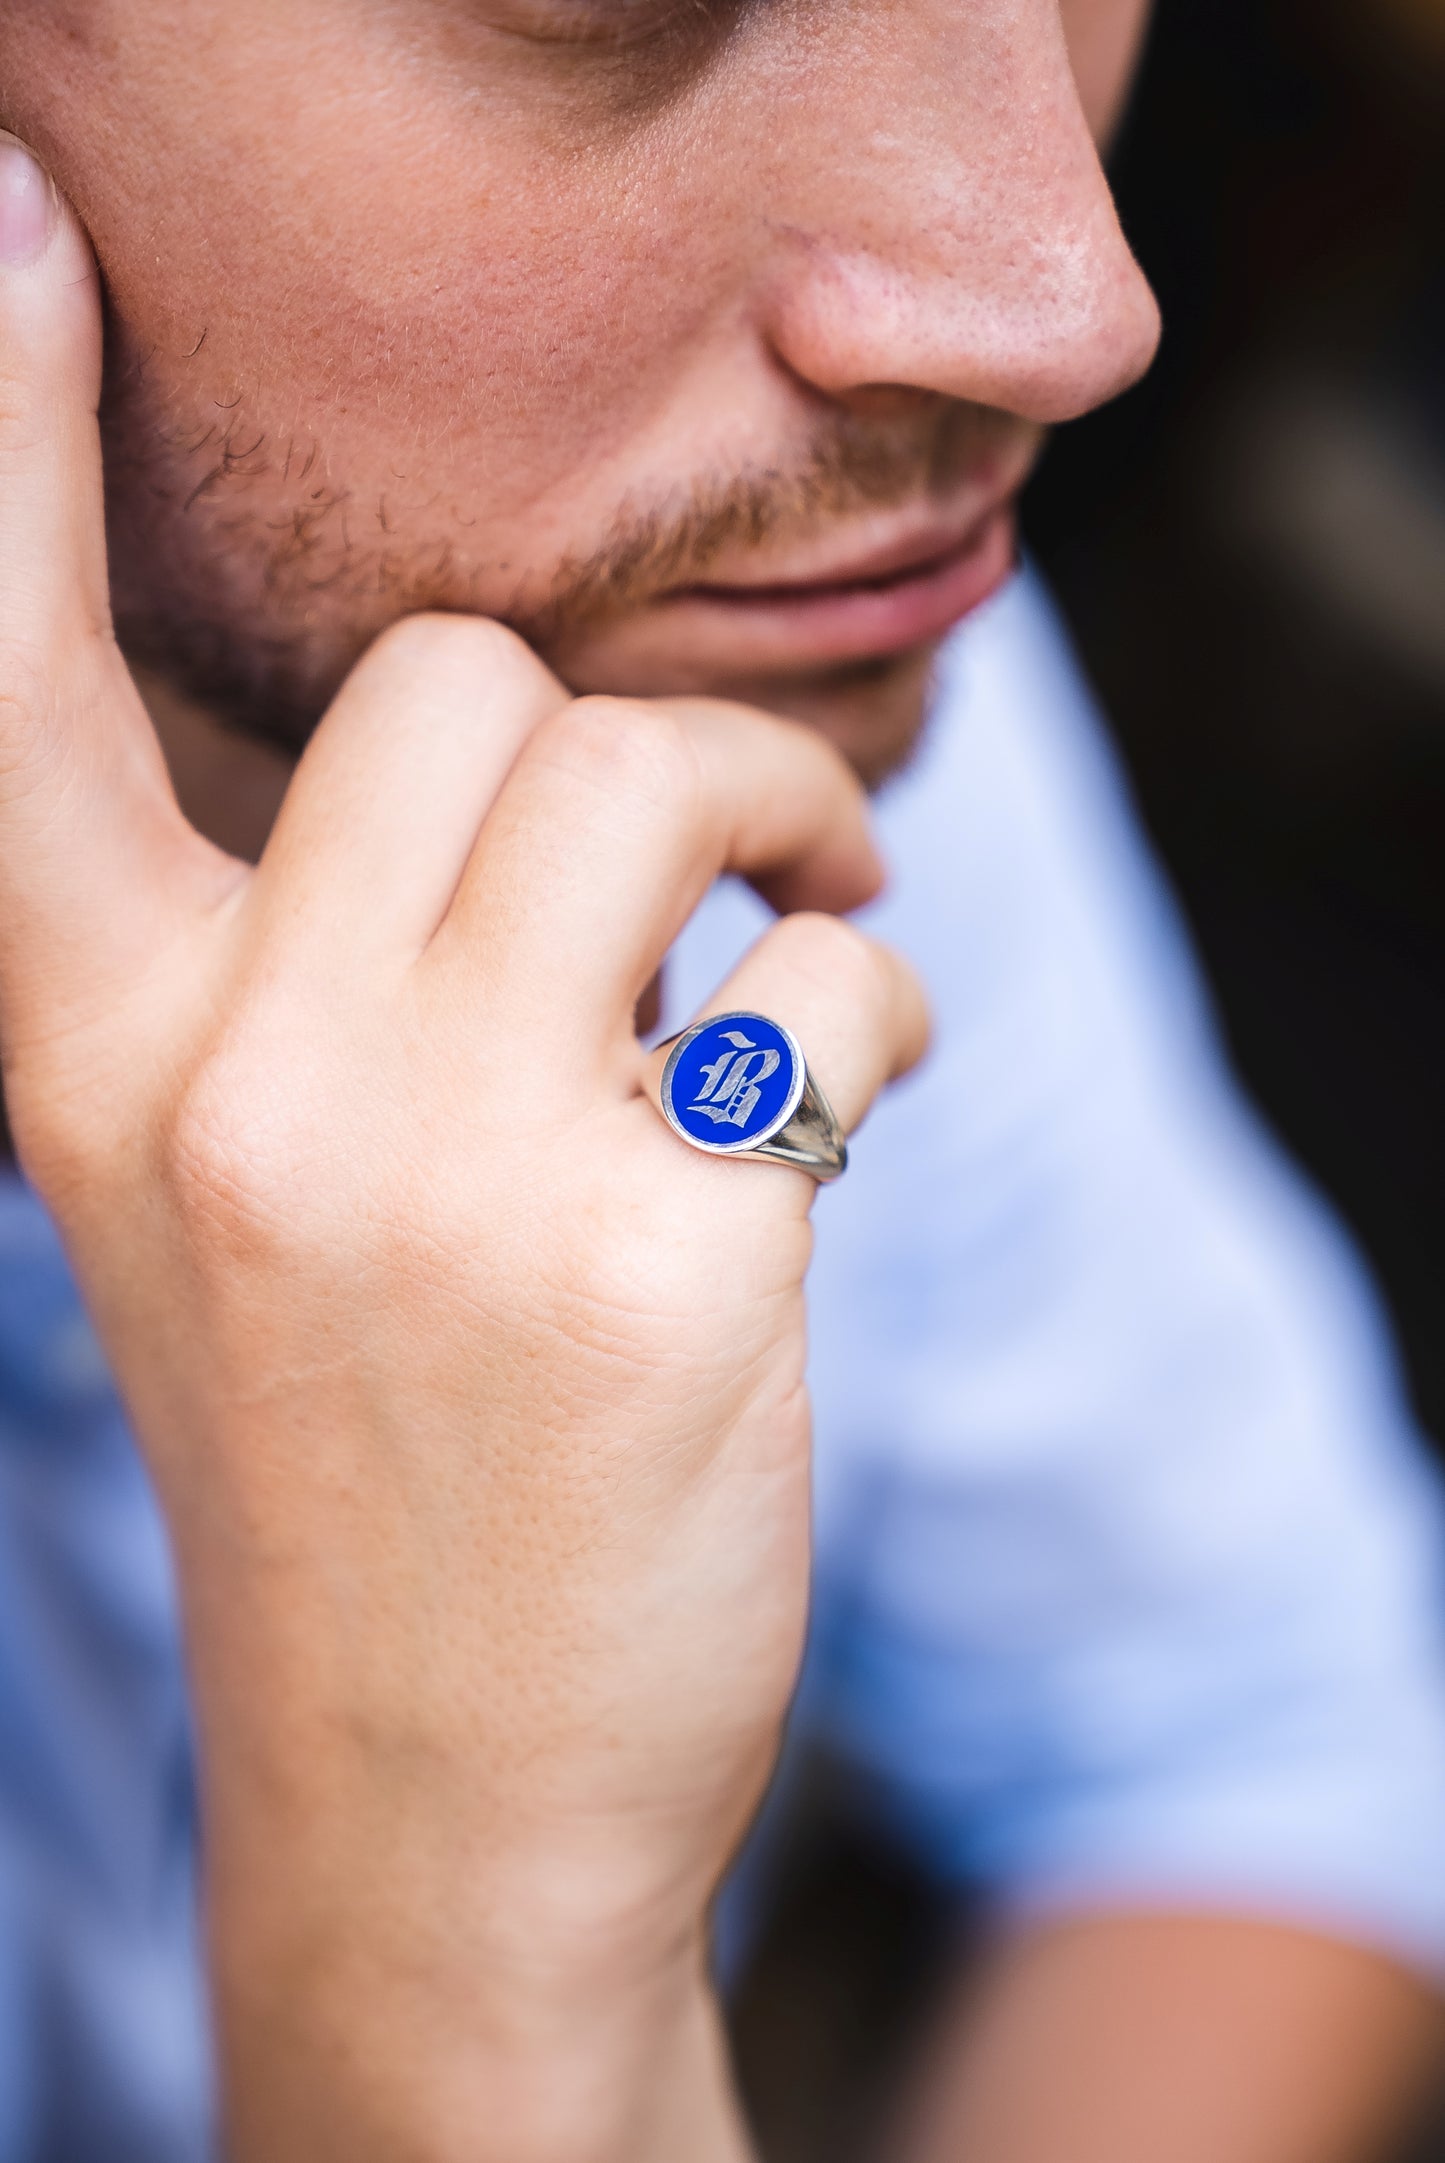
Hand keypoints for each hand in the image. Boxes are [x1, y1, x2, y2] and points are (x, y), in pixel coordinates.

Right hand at [0, 143, 926, 2158]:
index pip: (16, 691)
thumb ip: (313, 982)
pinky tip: (849, 1104)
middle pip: (455, 686)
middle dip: (618, 736)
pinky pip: (832, 969)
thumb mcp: (244, 1210)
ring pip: (648, 771)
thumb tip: (529, 784)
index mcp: (100, 1062)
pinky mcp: (665, 1253)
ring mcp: (444, 1169)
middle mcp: (240, 1086)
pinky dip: (883, 1000)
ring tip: (808, 929)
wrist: (442, 1795)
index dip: (10, 442)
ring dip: (785, 816)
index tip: (13, 217)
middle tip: (715, 846)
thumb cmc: (369, 1474)